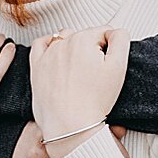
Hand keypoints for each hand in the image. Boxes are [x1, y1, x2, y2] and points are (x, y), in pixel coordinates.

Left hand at [30, 27, 130, 157]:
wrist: (70, 126)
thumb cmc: (93, 102)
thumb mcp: (118, 67)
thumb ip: (120, 39)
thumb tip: (115, 31)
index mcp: (83, 40)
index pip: (104, 32)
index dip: (111, 48)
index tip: (109, 64)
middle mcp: (63, 44)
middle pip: (84, 36)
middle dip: (92, 49)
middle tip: (97, 72)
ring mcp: (48, 55)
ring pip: (64, 39)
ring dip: (73, 47)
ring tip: (80, 68)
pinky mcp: (37, 67)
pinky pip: (40, 45)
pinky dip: (48, 44)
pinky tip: (56, 53)